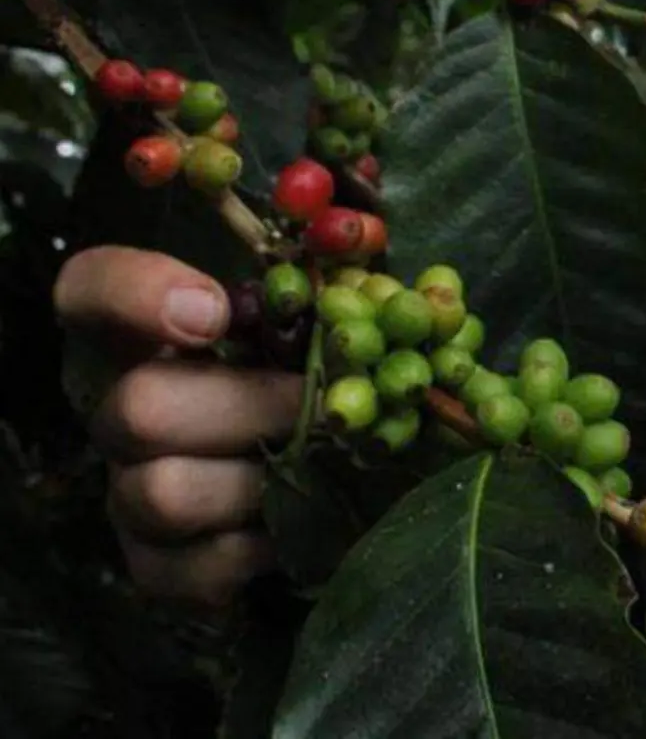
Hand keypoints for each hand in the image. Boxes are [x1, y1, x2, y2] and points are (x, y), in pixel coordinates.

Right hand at [53, 247, 302, 610]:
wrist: (332, 492)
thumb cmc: (319, 389)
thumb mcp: (320, 332)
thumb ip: (323, 300)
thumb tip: (362, 268)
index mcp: (151, 337)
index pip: (91, 289)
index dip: (135, 294)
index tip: (214, 311)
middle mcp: (120, 413)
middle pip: (138, 407)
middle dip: (253, 408)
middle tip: (324, 410)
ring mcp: (128, 494)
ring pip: (161, 493)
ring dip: (258, 483)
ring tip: (314, 472)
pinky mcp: (155, 567)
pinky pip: (189, 570)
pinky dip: (255, 552)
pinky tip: (292, 528)